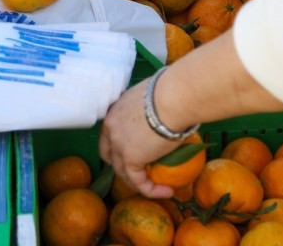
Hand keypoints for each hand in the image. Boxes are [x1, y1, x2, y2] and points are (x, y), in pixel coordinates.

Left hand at [97, 79, 177, 199]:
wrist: (173, 98)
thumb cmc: (171, 91)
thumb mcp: (152, 96)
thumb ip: (151, 106)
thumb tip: (167, 110)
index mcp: (115, 111)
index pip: (110, 133)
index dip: (119, 144)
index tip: (137, 149)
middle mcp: (110, 128)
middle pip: (109, 153)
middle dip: (120, 164)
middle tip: (141, 169)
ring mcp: (118, 144)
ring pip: (121, 171)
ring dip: (137, 181)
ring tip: (158, 187)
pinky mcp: (131, 159)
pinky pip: (138, 181)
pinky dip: (150, 190)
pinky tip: (166, 192)